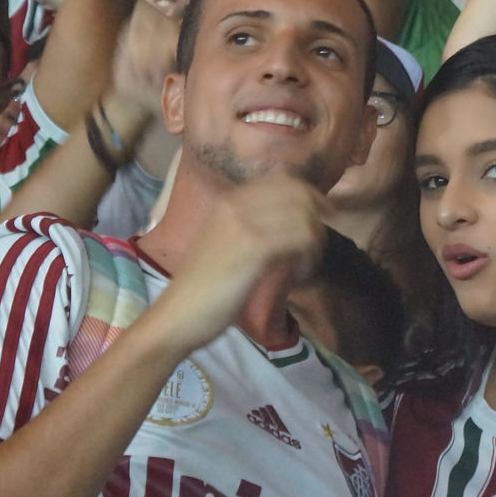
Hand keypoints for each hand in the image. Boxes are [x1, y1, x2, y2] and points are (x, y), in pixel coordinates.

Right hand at [150, 172, 324, 355]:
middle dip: (317, 219)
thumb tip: (295, 217)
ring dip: (315, 242)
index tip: (316, 224)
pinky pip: (301, 238)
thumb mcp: (227, 243)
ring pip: (305, 216)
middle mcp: (236, 203)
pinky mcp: (253, 246)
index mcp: (230, 199)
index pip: (285, 181)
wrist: (178, 315)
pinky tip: (299, 275)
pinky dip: (309, 257)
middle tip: (312, 249)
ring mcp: (244, 222)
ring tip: (304, 266)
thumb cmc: (204, 287)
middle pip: (300, 193)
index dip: (309, 199)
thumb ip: (254, 225)